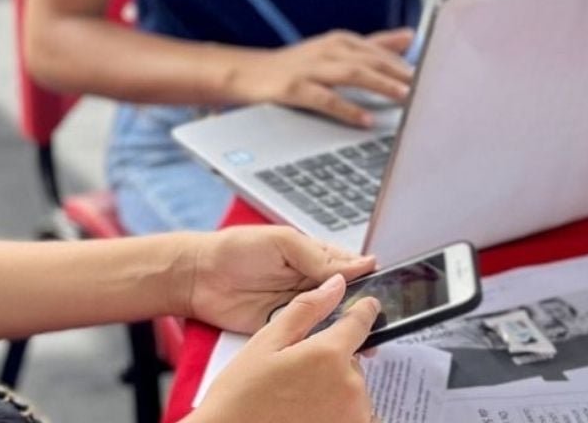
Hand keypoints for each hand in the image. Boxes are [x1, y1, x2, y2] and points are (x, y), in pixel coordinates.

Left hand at [179, 226, 375, 333]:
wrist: (200, 276)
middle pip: (346, 298)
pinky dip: (321, 341)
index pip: (352, 269)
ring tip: (365, 335)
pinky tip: (334, 344)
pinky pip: (308, 337)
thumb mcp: (284, 243)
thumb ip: (320, 257)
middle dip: (362, 308)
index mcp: (315, 257)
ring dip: (344, 326)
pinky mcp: (284, 328)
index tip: (387, 289)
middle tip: (378, 318)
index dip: (370, 279)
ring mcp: (298, 307)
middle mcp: (310, 283)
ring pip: (331, 320)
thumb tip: (361, 264)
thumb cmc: (238, 249)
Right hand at [193, 274, 380, 422]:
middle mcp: (349, 386)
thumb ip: (306, 310)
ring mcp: (353, 415)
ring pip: (353, 389)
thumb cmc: (241, 397)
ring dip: (334, 390)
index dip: (363, 311)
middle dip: (331, 362)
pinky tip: (309, 415)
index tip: (367, 306)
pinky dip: (339, 413)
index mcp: (329, 354)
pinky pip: (357, 415)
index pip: (360, 322)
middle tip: (296, 375)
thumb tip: (336, 284)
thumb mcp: (266, 344)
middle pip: (351, 361)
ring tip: (298, 401)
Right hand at [227, 28, 414, 126]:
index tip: (436, 73)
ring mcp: (310, 68)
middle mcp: (328, 50)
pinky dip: (347, 109)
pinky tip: (366, 121)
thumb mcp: (336, 50)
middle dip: (402, 73)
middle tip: (429, 88)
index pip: (381, 50)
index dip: (408, 62)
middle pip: (372, 59)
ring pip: (353, 74)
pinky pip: (325, 99)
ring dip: (382, 85)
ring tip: (405, 99)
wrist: (245, 73)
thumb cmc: (296, 65)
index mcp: (341, 41)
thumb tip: (410, 35)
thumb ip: (374, 43)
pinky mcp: (293, 88)